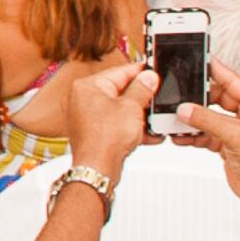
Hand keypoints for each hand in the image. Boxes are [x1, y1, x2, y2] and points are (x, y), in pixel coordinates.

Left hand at [67, 59, 152, 178]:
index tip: (153, 72)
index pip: (119, 71)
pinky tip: (147, 132)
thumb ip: (142, 90)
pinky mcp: (93, 131)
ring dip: (138, 114)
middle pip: (119, 90)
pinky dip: (130, 126)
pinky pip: (115, 123)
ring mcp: (87, 116)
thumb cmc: (105, 139)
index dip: (139, 72)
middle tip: (156, 95)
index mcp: (87, 86)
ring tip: (154, 117)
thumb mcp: (131, 108)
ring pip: (119, 108)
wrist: (97, 168)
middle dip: (140, 96)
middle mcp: (83, 98)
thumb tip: (148, 77)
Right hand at [173, 66, 239, 217]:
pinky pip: (208, 133)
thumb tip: (186, 110)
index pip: (234, 81)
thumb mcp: (236, 137)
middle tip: (179, 97)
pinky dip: (196, 135)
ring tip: (177, 119)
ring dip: (195, 120)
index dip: (215, 71)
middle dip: (199, 100)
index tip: (198, 59)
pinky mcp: (231, 144)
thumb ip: (208, 120)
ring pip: (211, 116)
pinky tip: (183, 136)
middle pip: (219, 98)